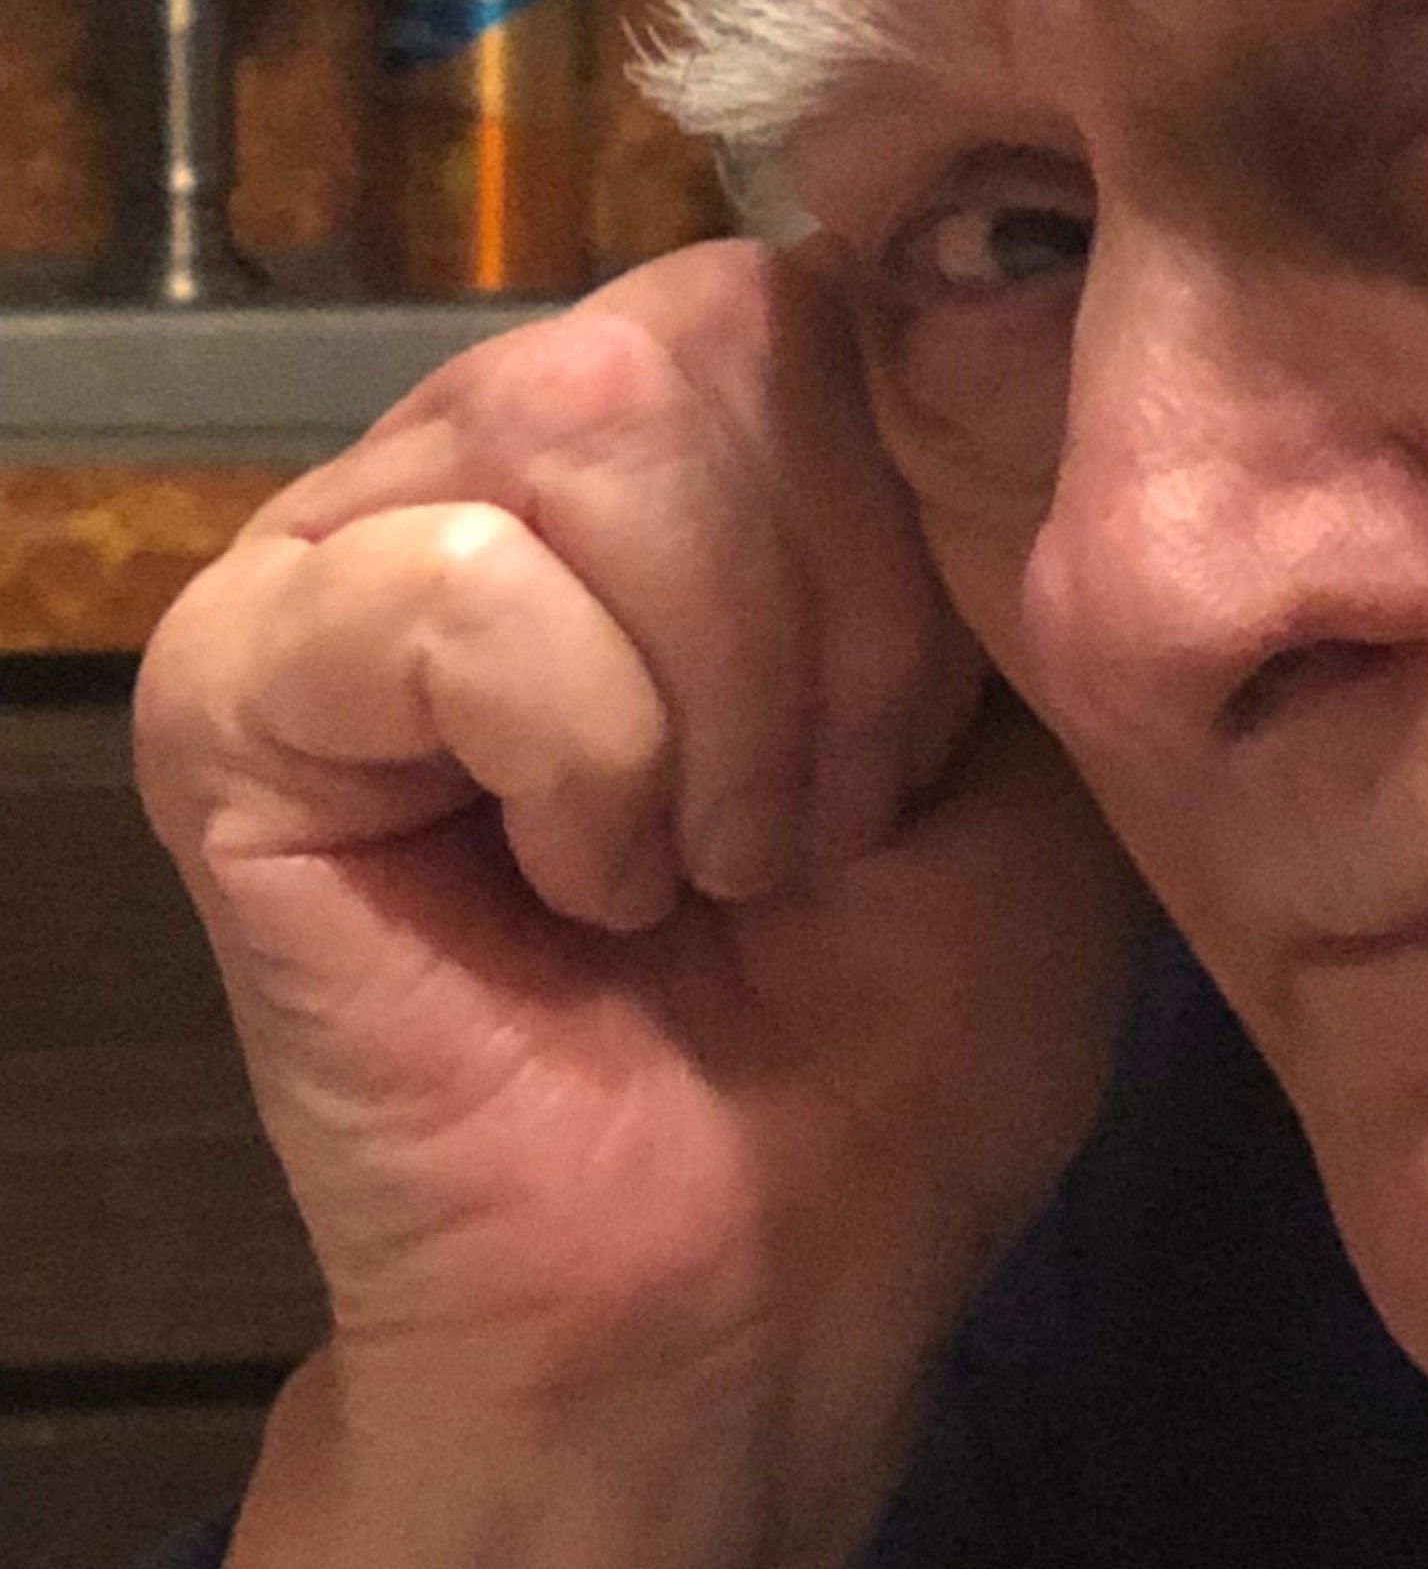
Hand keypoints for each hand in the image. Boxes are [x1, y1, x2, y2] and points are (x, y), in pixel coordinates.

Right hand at [135, 242, 1147, 1568]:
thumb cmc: (909, 1030)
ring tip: (712, 875)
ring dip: (731, 714)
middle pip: (717, 339)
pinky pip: (461, 598)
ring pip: (588, 436)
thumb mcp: (1052, 726)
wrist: (763, 1299)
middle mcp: (504, 449)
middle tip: (821, 838)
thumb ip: (1022, 490)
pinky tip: (582, 898)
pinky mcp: (234, 691)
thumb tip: (1039, 269)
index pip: (837, 283)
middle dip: (845, 631)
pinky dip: (588, 771)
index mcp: (698, 436)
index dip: (937, 524)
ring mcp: (348, 554)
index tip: (938, 751)